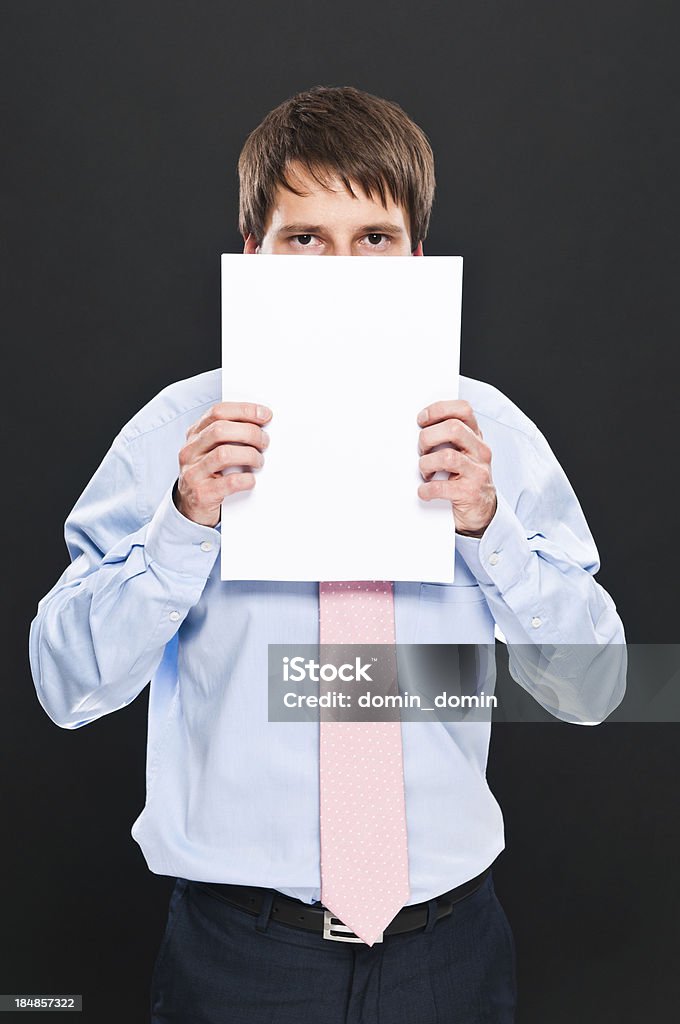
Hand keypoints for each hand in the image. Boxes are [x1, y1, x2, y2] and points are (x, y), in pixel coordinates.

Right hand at [174, 402, 271, 526]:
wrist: (192, 509)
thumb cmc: (210, 475)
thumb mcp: (212, 451)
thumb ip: (229, 436)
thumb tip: (262, 424)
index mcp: (195, 435)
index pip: (218, 412)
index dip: (244, 410)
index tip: (265, 415)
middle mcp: (190, 451)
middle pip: (220, 430)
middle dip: (250, 433)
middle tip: (265, 441)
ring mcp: (193, 473)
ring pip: (224, 454)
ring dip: (249, 455)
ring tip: (259, 461)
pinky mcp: (202, 494)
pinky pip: (229, 482)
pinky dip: (246, 479)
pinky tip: (251, 480)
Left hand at [416, 400, 496, 536]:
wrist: (481, 511)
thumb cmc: (465, 479)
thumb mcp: (462, 453)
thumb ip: (447, 438)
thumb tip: (418, 428)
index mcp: (475, 437)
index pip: (463, 410)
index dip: (439, 409)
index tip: (421, 419)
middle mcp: (480, 451)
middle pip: (453, 428)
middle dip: (428, 437)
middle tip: (421, 450)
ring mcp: (478, 472)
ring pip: (447, 457)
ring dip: (427, 463)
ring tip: (424, 472)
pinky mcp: (470, 493)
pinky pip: (442, 487)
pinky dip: (427, 489)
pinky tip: (424, 491)